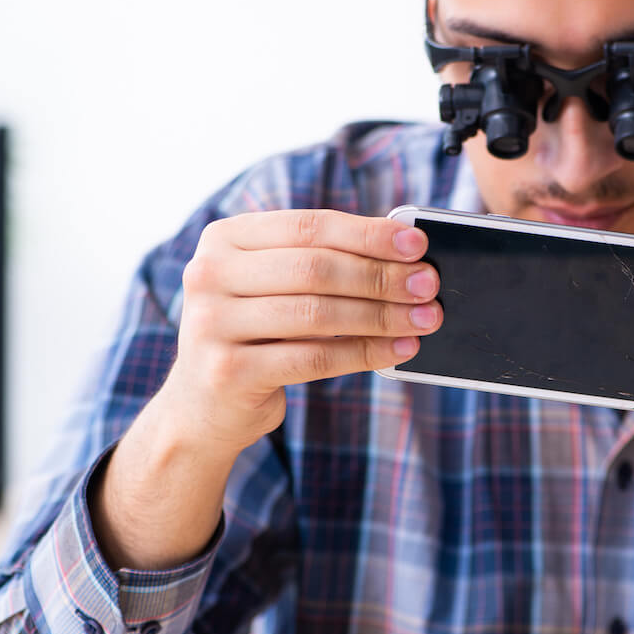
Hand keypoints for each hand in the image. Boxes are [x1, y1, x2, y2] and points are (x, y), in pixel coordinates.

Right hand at [164, 209, 442, 457]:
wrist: (205, 407)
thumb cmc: (259, 335)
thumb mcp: (276, 287)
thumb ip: (323, 263)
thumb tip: (406, 255)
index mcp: (224, 238)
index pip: (309, 226)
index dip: (368, 234)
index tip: (417, 243)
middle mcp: (209, 274)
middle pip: (316, 268)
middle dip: (381, 276)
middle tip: (428, 285)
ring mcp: (211, 323)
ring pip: (318, 313)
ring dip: (381, 316)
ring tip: (424, 319)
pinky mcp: (227, 371)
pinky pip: (314, 358)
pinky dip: (365, 353)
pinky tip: (399, 351)